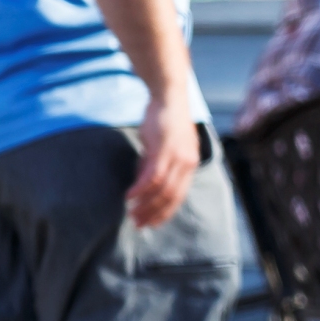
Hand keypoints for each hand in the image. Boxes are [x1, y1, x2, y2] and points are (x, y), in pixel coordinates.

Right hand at [125, 94, 200, 229]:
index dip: (165, 213)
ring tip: (132, 213)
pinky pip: (153, 176)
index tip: (151, 224)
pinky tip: (130, 195)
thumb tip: (144, 184)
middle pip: (171, 198)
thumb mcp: (163, 147)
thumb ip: (156, 165)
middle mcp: (188, 163)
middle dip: (154, 214)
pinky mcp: (165, 149)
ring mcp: (177, 157)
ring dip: (145, 204)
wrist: (169, 96)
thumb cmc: (165, 121)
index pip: (179, 197)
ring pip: (162, 190)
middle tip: (138, 224)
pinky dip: (140, 189)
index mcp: (190, 165)